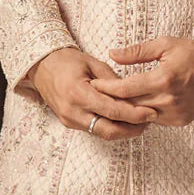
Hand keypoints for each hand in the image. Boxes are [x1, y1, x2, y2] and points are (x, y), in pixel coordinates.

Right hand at [27, 46, 159, 139]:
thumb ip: (112, 80)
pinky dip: (111, 126)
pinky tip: (124, 120)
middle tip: (150, 121)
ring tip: (141, 121)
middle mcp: (72, 111)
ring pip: (103, 133)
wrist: (42, 66)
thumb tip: (133, 94)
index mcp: (78, 93)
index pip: (113, 111)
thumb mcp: (92, 63)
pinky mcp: (69, 123)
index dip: (134, 114)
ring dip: (123, 130)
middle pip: (109, 130)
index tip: (151, 113)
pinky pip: (95, 129)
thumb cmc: (67, 61)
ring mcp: (69, 120)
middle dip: (132, 129)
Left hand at [102, 37, 193, 124]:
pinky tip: (136, 106)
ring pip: (141, 116)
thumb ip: (137, 51)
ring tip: (112, 102)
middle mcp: (168, 99)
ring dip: (127, 110)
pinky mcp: (181, 121)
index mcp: (163, 78)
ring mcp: (175, 113)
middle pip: (130, 106)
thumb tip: (112, 54)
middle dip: (112, 101)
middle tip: (96, 95)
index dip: (106, 88)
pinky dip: (145, 113)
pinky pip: (155, 120)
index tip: (93, 85)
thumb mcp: (166, 44)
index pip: (125, 89)